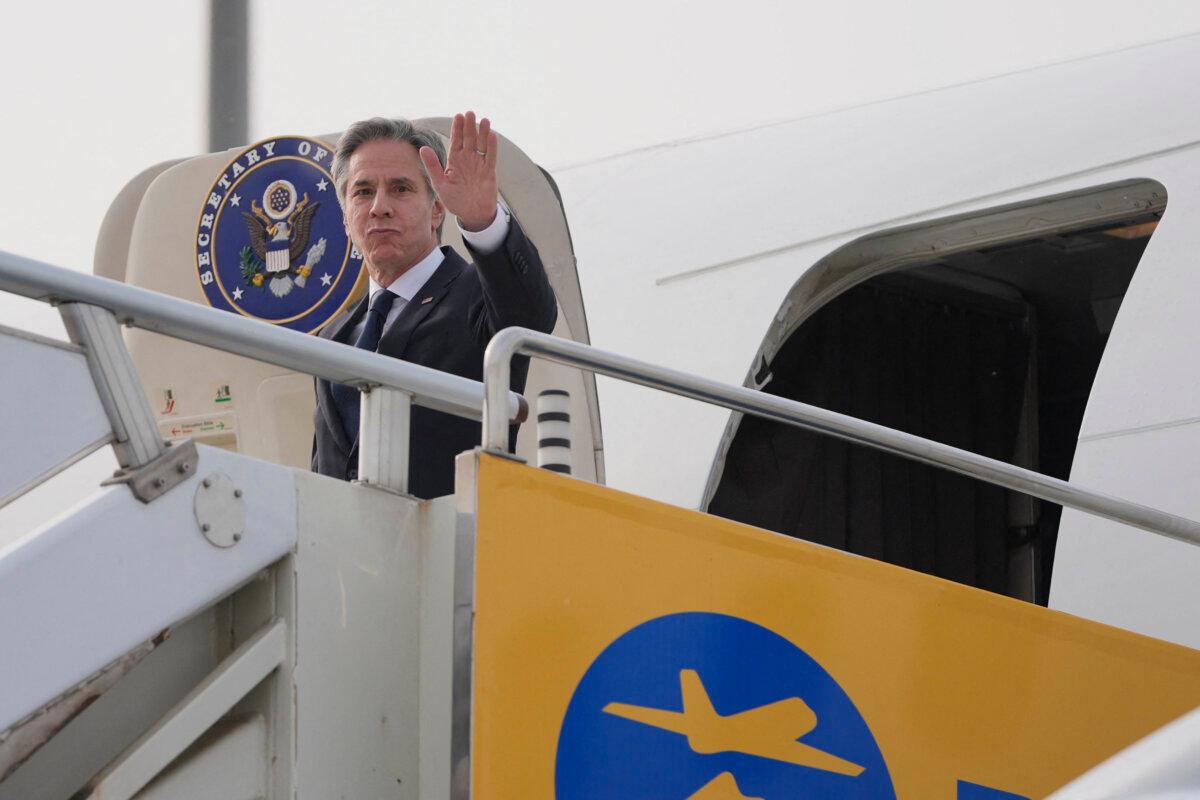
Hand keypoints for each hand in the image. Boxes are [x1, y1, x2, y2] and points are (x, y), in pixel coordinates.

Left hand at [419, 111, 498, 231]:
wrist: (472, 214)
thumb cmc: (455, 200)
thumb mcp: (440, 184)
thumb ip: (433, 166)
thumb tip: (423, 148)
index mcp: (455, 161)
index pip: (456, 141)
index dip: (457, 128)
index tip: (458, 116)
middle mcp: (468, 159)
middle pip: (469, 139)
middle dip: (469, 126)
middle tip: (470, 113)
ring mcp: (479, 164)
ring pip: (481, 145)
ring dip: (482, 133)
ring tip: (483, 120)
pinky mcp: (489, 172)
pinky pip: (491, 157)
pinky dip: (491, 147)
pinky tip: (492, 136)